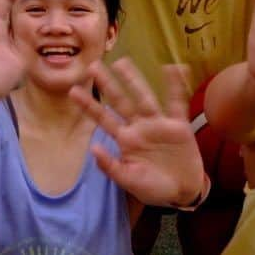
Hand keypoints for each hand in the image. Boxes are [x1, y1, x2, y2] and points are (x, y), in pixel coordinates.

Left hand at [70, 59, 204, 206]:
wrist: (182, 192)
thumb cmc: (153, 188)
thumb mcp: (129, 181)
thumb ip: (111, 167)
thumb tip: (93, 148)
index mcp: (125, 140)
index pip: (103, 119)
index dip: (89, 105)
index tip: (72, 91)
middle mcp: (139, 127)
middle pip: (121, 102)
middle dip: (108, 84)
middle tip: (92, 65)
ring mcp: (158, 124)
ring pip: (144, 98)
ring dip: (134, 80)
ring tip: (122, 62)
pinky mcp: (178, 126)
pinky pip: (177, 103)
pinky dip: (176, 86)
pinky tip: (174, 68)